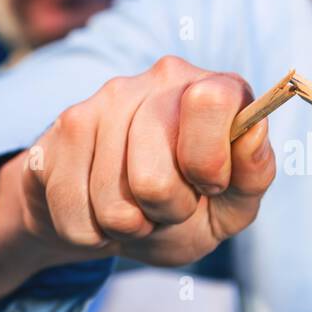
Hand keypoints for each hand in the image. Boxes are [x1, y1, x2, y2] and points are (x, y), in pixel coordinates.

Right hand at [3, 55, 275, 271]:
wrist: (112, 221)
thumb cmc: (187, 208)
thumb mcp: (233, 205)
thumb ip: (253, 174)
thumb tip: (253, 131)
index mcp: (215, 87)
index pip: (211, 101)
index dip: (209, 162)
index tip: (210, 184)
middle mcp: (158, 79)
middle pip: (153, 178)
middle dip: (165, 210)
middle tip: (169, 203)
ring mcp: (102, 100)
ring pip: (110, 202)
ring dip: (127, 224)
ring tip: (136, 206)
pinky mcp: (58, 132)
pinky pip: (72, 212)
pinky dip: (91, 233)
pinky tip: (99, 210)